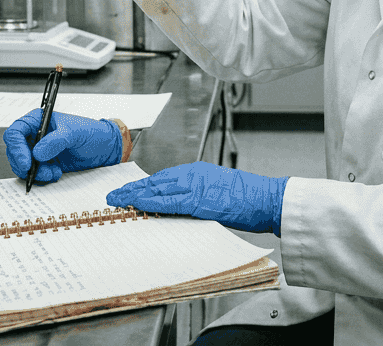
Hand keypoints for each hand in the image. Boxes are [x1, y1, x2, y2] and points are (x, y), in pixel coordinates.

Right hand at [3, 110, 122, 183]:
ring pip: (23, 165)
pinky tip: (56, 174)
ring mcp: (39, 151)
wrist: (105, 148)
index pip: (16, 132)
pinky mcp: (45, 164)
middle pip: (15, 151)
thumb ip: (56, 141)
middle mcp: (35, 135)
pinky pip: (34, 174)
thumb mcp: (75, 133)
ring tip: (53, 173)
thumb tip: (37, 152)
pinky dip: (41, 177)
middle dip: (24, 164)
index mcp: (38, 121)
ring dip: (35, 173)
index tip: (26, 162)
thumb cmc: (92, 133)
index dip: (16, 148)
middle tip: (34, 172)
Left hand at [106, 162, 287, 235]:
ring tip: (117, 200)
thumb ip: (197, 198)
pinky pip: (168, 201)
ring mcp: (196, 185)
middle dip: (133, 188)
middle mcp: (193, 174)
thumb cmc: (249, 199)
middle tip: (113, 194)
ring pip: (157, 189)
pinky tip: (136, 205)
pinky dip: (150, 202)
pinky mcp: (199, 199)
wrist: (268, 199)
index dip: (144, 185)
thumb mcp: (218, 195)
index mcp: (198, 172)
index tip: (128, 190)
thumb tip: (178, 209)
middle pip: (155, 181)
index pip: (163, 178)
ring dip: (134, 194)